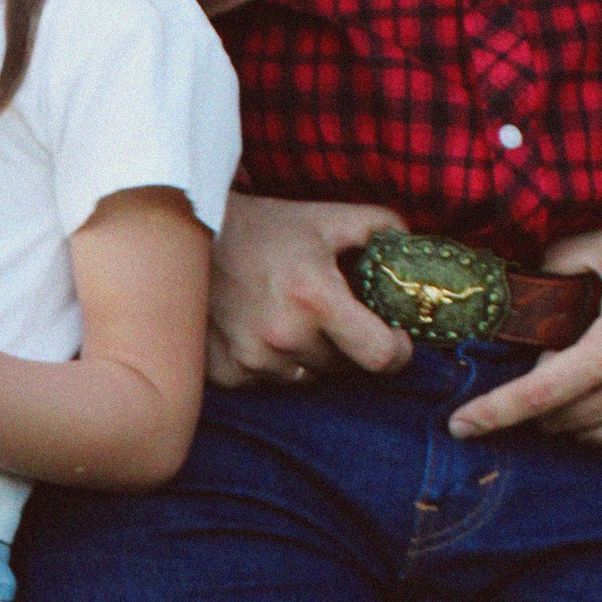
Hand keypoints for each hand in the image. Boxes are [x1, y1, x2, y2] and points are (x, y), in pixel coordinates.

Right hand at [207, 195, 415, 389]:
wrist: (188, 236)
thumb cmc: (264, 227)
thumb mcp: (327, 219)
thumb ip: (381, 229)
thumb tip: (414, 249)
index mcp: (315, 298)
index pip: (380, 356)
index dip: (397, 350)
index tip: (394, 337)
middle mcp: (283, 335)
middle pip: (343, 368)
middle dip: (346, 345)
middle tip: (331, 314)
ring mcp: (251, 358)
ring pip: (305, 377)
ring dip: (307, 356)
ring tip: (289, 318)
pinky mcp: (225, 372)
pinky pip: (267, 382)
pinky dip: (270, 364)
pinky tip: (258, 330)